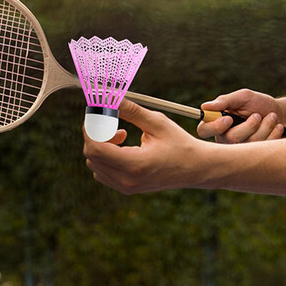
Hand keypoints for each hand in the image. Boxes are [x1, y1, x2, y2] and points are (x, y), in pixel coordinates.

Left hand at [83, 100, 207, 194]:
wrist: (196, 168)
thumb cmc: (180, 144)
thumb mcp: (157, 122)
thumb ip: (130, 110)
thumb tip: (109, 97)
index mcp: (135, 165)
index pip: (95, 149)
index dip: (90, 130)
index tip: (99, 115)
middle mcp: (127, 180)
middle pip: (91, 156)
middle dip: (96, 135)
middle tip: (113, 122)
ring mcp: (126, 187)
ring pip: (94, 164)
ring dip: (101, 145)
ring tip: (123, 135)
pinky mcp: (126, 188)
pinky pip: (102, 172)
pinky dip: (105, 157)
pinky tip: (123, 148)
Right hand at [198, 88, 285, 143]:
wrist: (281, 114)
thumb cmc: (258, 104)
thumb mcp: (243, 97)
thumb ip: (225, 101)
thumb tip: (205, 106)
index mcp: (217, 123)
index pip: (203, 130)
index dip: (214, 127)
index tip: (228, 119)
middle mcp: (225, 138)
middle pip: (230, 139)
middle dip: (249, 126)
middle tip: (257, 115)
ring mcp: (240, 150)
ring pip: (249, 143)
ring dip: (265, 126)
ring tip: (271, 117)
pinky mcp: (255, 156)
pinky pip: (262, 148)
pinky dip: (273, 133)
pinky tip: (276, 127)